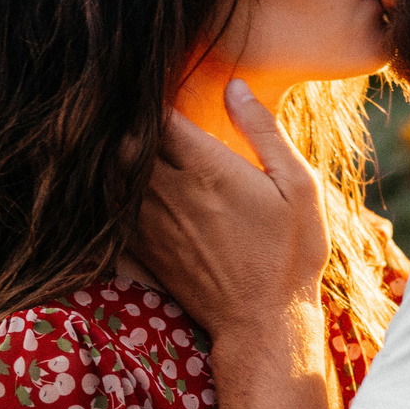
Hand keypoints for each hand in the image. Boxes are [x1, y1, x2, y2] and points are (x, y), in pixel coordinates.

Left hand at [135, 80, 327, 343]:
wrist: (263, 322)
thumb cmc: (290, 254)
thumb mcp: (298, 187)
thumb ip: (264, 132)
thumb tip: (235, 86)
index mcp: (208, 168)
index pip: (160, 115)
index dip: (158, 97)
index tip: (168, 94)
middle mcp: (169, 192)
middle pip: (125, 139)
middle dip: (132, 124)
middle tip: (146, 117)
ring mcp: (150, 223)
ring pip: (111, 171)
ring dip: (119, 154)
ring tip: (137, 146)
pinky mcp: (141, 248)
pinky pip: (111, 206)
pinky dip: (114, 188)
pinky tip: (132, 184)